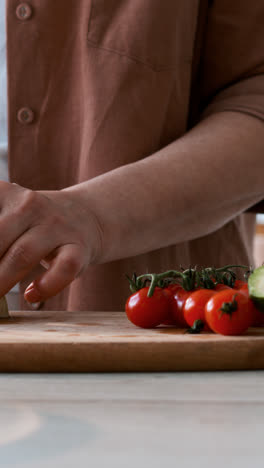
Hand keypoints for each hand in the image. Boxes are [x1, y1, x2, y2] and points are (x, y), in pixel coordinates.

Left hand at [0, 182, 101, 302]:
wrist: (81, 216)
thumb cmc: (30, 223)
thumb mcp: (3, 213)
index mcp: (4, 193)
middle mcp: (30, 205)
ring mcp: (56, 226)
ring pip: (23, 254)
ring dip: (2, 281)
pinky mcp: (78, 248)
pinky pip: (64, 268)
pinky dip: (47, 285)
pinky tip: (31, 295)